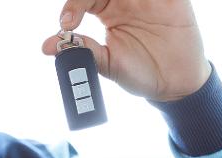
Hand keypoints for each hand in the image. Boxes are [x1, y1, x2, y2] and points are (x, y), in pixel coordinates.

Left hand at [41, 0, 211, 101]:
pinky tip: (145, 0)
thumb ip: (81, 50)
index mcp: (107, 10)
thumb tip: (47, 46)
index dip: (73, 5)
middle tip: (84, 5)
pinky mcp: (171, 0)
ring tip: (121, 2)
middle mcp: (125, 0)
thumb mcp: (108, 64)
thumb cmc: (140, 73)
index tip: (67, 24)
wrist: (174, 86)